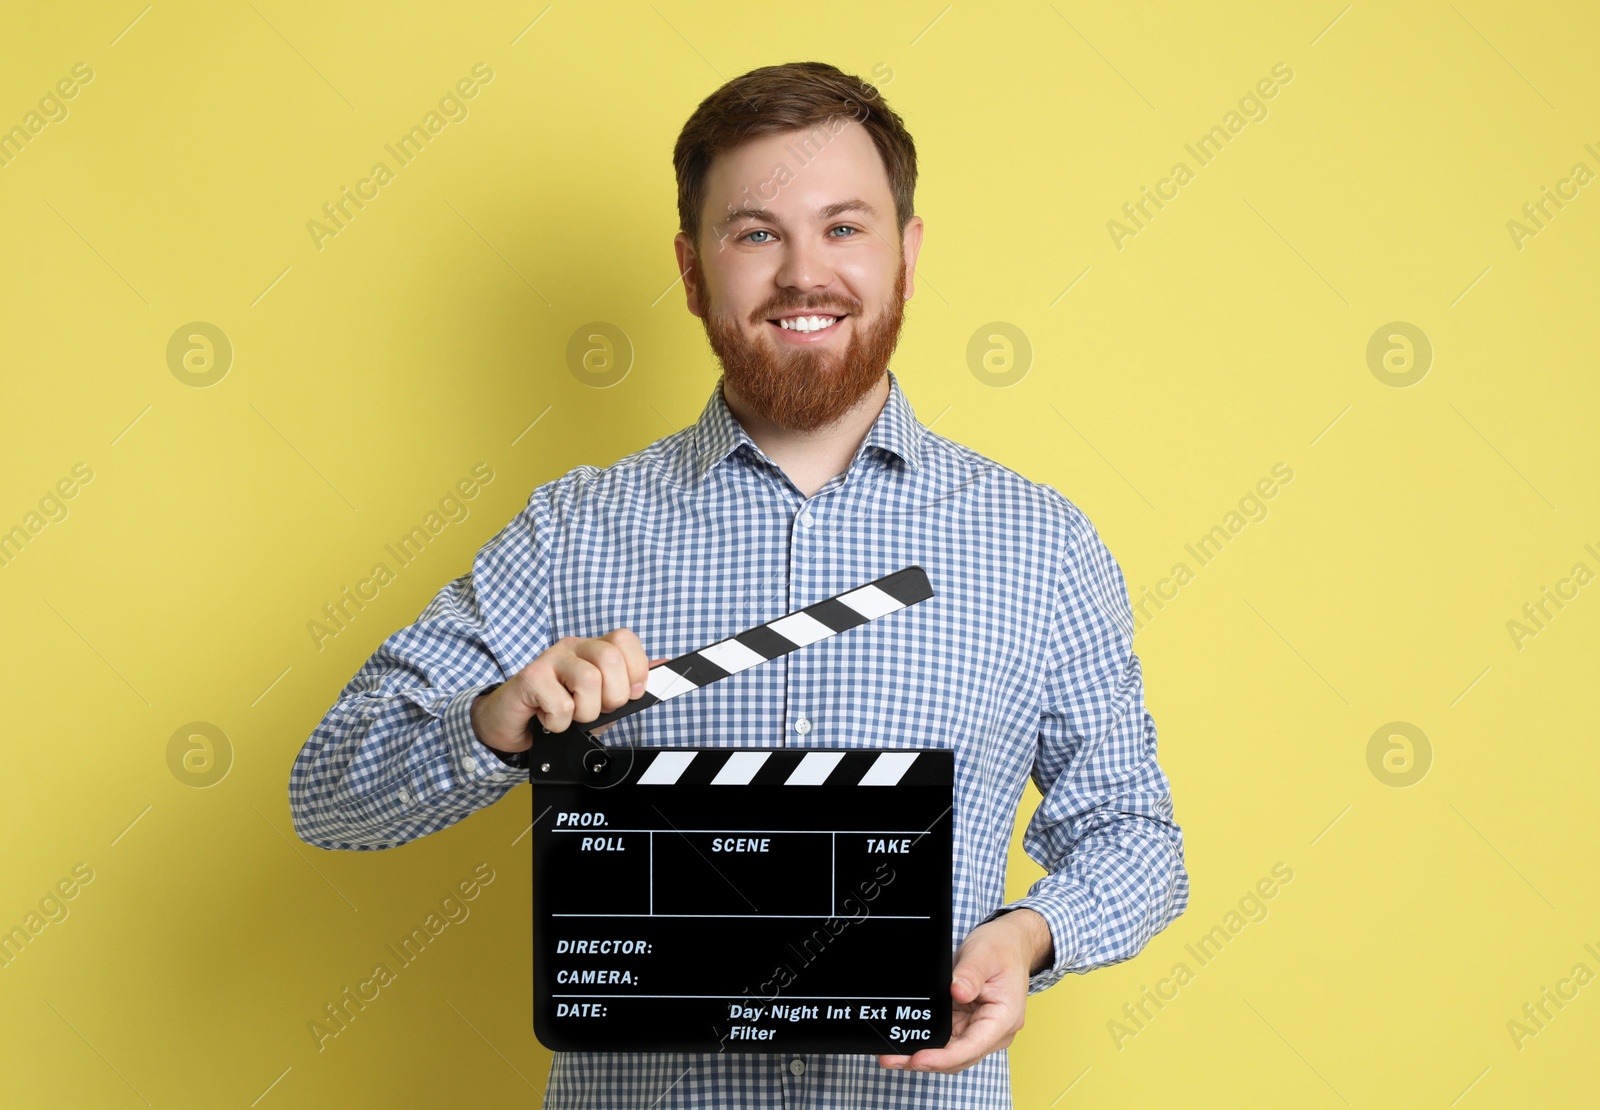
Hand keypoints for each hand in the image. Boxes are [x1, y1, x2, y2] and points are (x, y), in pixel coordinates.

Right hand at [469, 629, 666, 752]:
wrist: (511, 724)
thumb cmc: (557, 710)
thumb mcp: (600, 701)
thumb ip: (629, 684)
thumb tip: (664, 666)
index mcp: (593, 648)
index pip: (625, 639)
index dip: (636, 668)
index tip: (631, 693)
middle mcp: (573, 646)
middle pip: (610, 659)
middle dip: (612, 698)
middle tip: (595, 709)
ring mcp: (550, 658)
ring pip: (589, 682)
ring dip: (585, 713)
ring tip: (570, 716)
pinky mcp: (530, 677)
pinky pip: (562, 704)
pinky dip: (561, 722)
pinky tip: (549, 719)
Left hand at [877, 909, 1052, 1073]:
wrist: (1010, 943)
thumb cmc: (1001, 949)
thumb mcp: (984, 955)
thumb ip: (970, 974)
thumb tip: (957, 992)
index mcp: (1004, 1018)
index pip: (972, 1047)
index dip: (944, 1057)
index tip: (918, 1058)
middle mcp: (993, 1032)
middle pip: (957, 1057)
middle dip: (924, 1061)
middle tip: (891, 1059)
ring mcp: (980, 1029)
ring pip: (949, 1052)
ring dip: (921, 1055)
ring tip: (890, 1055)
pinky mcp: (967, 1023)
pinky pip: (946, 1039)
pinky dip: (927, 1042)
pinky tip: (905, 1042)